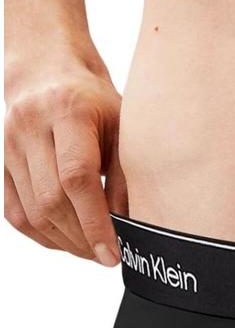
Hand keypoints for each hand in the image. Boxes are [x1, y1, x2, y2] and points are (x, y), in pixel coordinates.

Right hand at [4, 69, 127, 262]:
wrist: (47, 72)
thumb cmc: (94, 102)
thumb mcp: (122, 126)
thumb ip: (125, 174)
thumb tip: (129, 226)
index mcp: (68, 112)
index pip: (77, 177)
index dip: (95, 222)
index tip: (112, 253)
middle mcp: (31, 127)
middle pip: (52, 200)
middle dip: (82, 238)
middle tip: (106, 255)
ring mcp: (9, 145)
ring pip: (32, 212)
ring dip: (65, 241)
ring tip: (91, 250)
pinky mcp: (0, 163)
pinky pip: (16, 212)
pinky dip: (43, 235)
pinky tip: (67, 240)